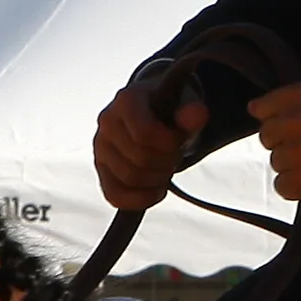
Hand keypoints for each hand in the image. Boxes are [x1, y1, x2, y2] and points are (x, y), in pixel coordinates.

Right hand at [92, 81, 204, 211]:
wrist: (155, 114)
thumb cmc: (170, 110)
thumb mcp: (185, 107)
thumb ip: (191, 114)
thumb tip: (199, 113)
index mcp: (127, 100)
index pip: (144, 133)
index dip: (168, 145)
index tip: (179, 142)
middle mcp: (107, 122)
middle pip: (140, 159)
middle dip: (166, 163)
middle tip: (175, 156)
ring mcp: (101, 148)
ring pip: (130, 179)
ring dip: (157, 180)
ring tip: (165, 168)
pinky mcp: (101, 171)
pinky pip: (116, 196)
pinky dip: (141, 199)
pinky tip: (156, 189)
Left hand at [248, 81, 300, 202]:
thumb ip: (295, 97)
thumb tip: (255, 108)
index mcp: (300, 98)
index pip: (263, 108)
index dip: (277, 118)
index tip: (294, 126)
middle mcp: (293, 123)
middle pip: (267, 137)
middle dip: (285, 142)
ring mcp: (296, 154)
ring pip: (276, 162)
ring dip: (294, 165)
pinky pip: (282, 186)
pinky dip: (297, 186)